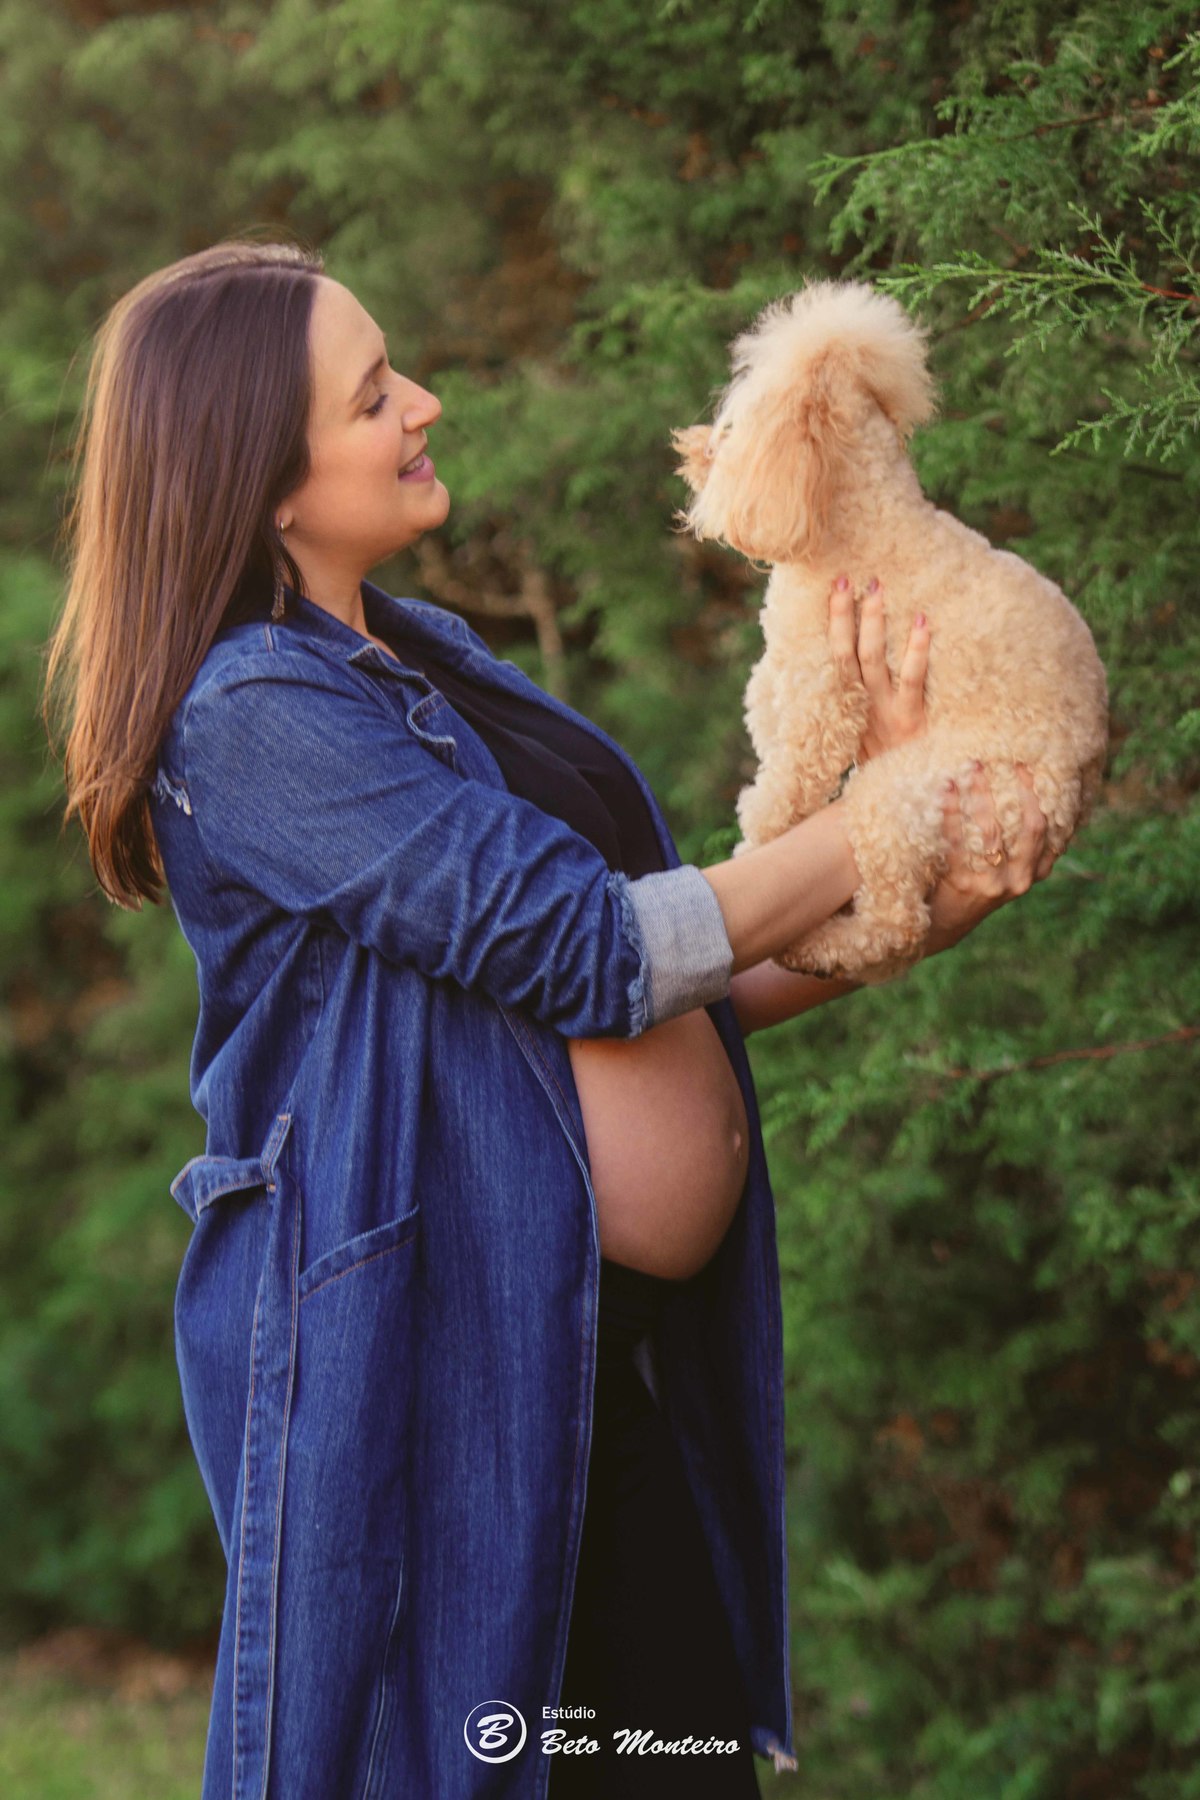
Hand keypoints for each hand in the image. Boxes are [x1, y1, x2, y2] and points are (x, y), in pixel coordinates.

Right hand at [828, 573, 930, 763]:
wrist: (902, 801)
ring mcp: (885, 712)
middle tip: (847, 579)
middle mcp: (861, 706)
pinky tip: (922, 624)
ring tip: (877, 589)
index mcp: (846, 707)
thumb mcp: (863, 739)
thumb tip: (855, 669)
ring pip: (872, 660)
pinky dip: (916, 650)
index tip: (834, 589)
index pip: (833, 658)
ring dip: (873, 624)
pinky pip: (911, 680)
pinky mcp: (912, 719)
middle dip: (845, 616)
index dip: (832, 623)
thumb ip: (859, 707)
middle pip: (845, 653)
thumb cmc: (888, 766)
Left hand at [923, 763, 1056, 955]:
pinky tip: (946, 788)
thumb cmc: (975, 888)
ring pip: (992, 831)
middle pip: (1031, 827)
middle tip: (1014, 760)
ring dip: (982, 794)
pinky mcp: (963, 883)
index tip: (1039, 769)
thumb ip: (1020, 848)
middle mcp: (1020, 879)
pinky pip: (957, 840)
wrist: (944, 926)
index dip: (1049, 799)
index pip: (1053, 831)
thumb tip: (1029, 798)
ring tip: (972, 767)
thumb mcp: (1007, 873)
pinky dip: (950, 810)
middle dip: (1025, 790)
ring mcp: (992, 883)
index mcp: (1034, 873)